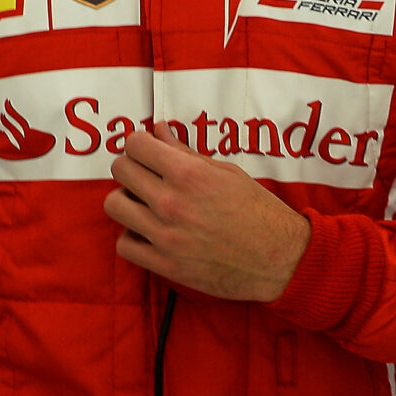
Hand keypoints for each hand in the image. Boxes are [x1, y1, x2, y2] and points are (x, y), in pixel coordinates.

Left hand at [103, 123, 310, 301]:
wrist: (281, 260)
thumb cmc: (258, 211)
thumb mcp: (226, 172)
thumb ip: (185, 152)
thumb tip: (158, 130)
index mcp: (188, 174)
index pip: (134, 144)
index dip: (140, 144)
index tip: (148, 151)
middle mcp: (171, 203)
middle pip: (120, 171)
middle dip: (132, 168)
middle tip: (147, 176)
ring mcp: (166, 236)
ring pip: (114, 205)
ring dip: (127, 201)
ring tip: (145, 204)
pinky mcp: (166, 265)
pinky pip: (124, 245)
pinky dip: (133, 237)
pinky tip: (149, 233)